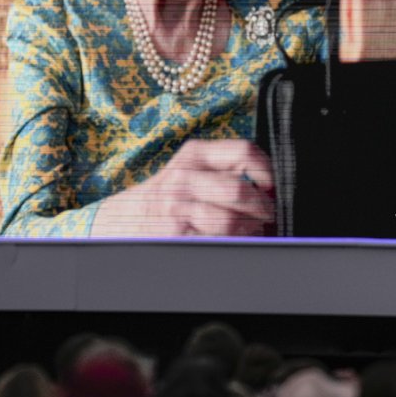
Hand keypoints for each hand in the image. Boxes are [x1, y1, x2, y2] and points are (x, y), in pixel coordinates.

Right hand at [92, 140, 274, 236]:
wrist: (122, 219)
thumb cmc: (165, 196)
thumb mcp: (189, 170)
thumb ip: (224, 171)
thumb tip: (270, 189)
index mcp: (194, 154)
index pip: (244, 151)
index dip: (268, 172)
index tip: (273, 188)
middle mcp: (185, 177)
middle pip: (241, 190)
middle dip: (265, 209)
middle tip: (271, 218)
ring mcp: (179, 206)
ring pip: (233, 219)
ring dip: (254, 231)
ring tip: (257, 233)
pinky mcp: (177, 234)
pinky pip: (219, 241)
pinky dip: (236, 245)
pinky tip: (236, 243)